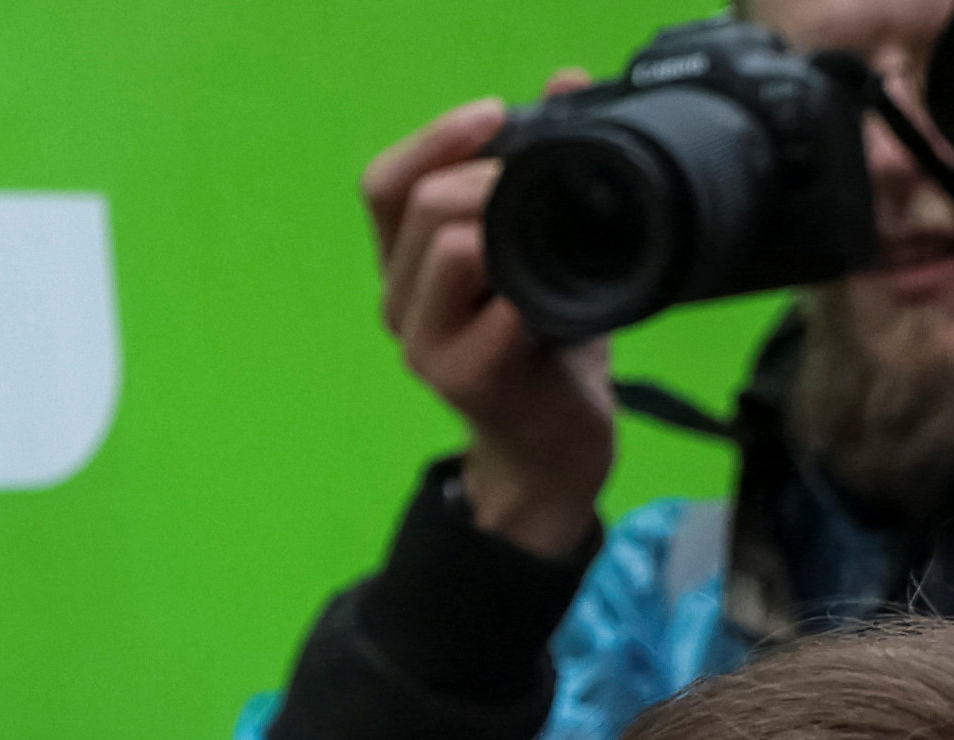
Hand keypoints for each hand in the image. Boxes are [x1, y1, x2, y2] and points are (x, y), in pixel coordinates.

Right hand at [365, 81, 616, 557]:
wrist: (554, 444)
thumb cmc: (549, 342)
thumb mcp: (546, 246)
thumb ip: (545, 170)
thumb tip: (567, 82)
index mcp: (411, 262)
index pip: (385, 184)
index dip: (434, 139)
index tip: (495, 116)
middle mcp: (403, 299)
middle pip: (423, 204)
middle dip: (490, 179)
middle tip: (546, 191)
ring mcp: (426, 341)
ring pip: (448, 248)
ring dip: (507, 229)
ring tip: (549, 247)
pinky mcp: (462, 376)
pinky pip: (494, 309)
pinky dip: (532, 294)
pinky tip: (555, 303)